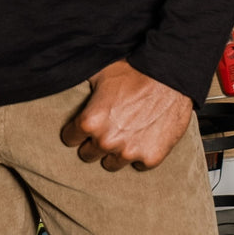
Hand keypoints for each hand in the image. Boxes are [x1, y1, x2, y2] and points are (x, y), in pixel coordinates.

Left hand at [61, 60, 193, 170]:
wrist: (172, 74)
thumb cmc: (136, 69)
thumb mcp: (100, 71)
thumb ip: (81, 85)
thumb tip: (61, 79)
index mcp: (90, 121)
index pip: (70, 138)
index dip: (77, 131)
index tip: (85, 127)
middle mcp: (107, 141)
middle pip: (88, 155)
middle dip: (94, 143)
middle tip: (107, 129)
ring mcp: (130, 152)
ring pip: (111, 164)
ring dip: (116, 152)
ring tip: (126, 135)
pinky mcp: (151, 158)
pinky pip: (139, 166)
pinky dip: (141, 154)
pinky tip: (145, 138)